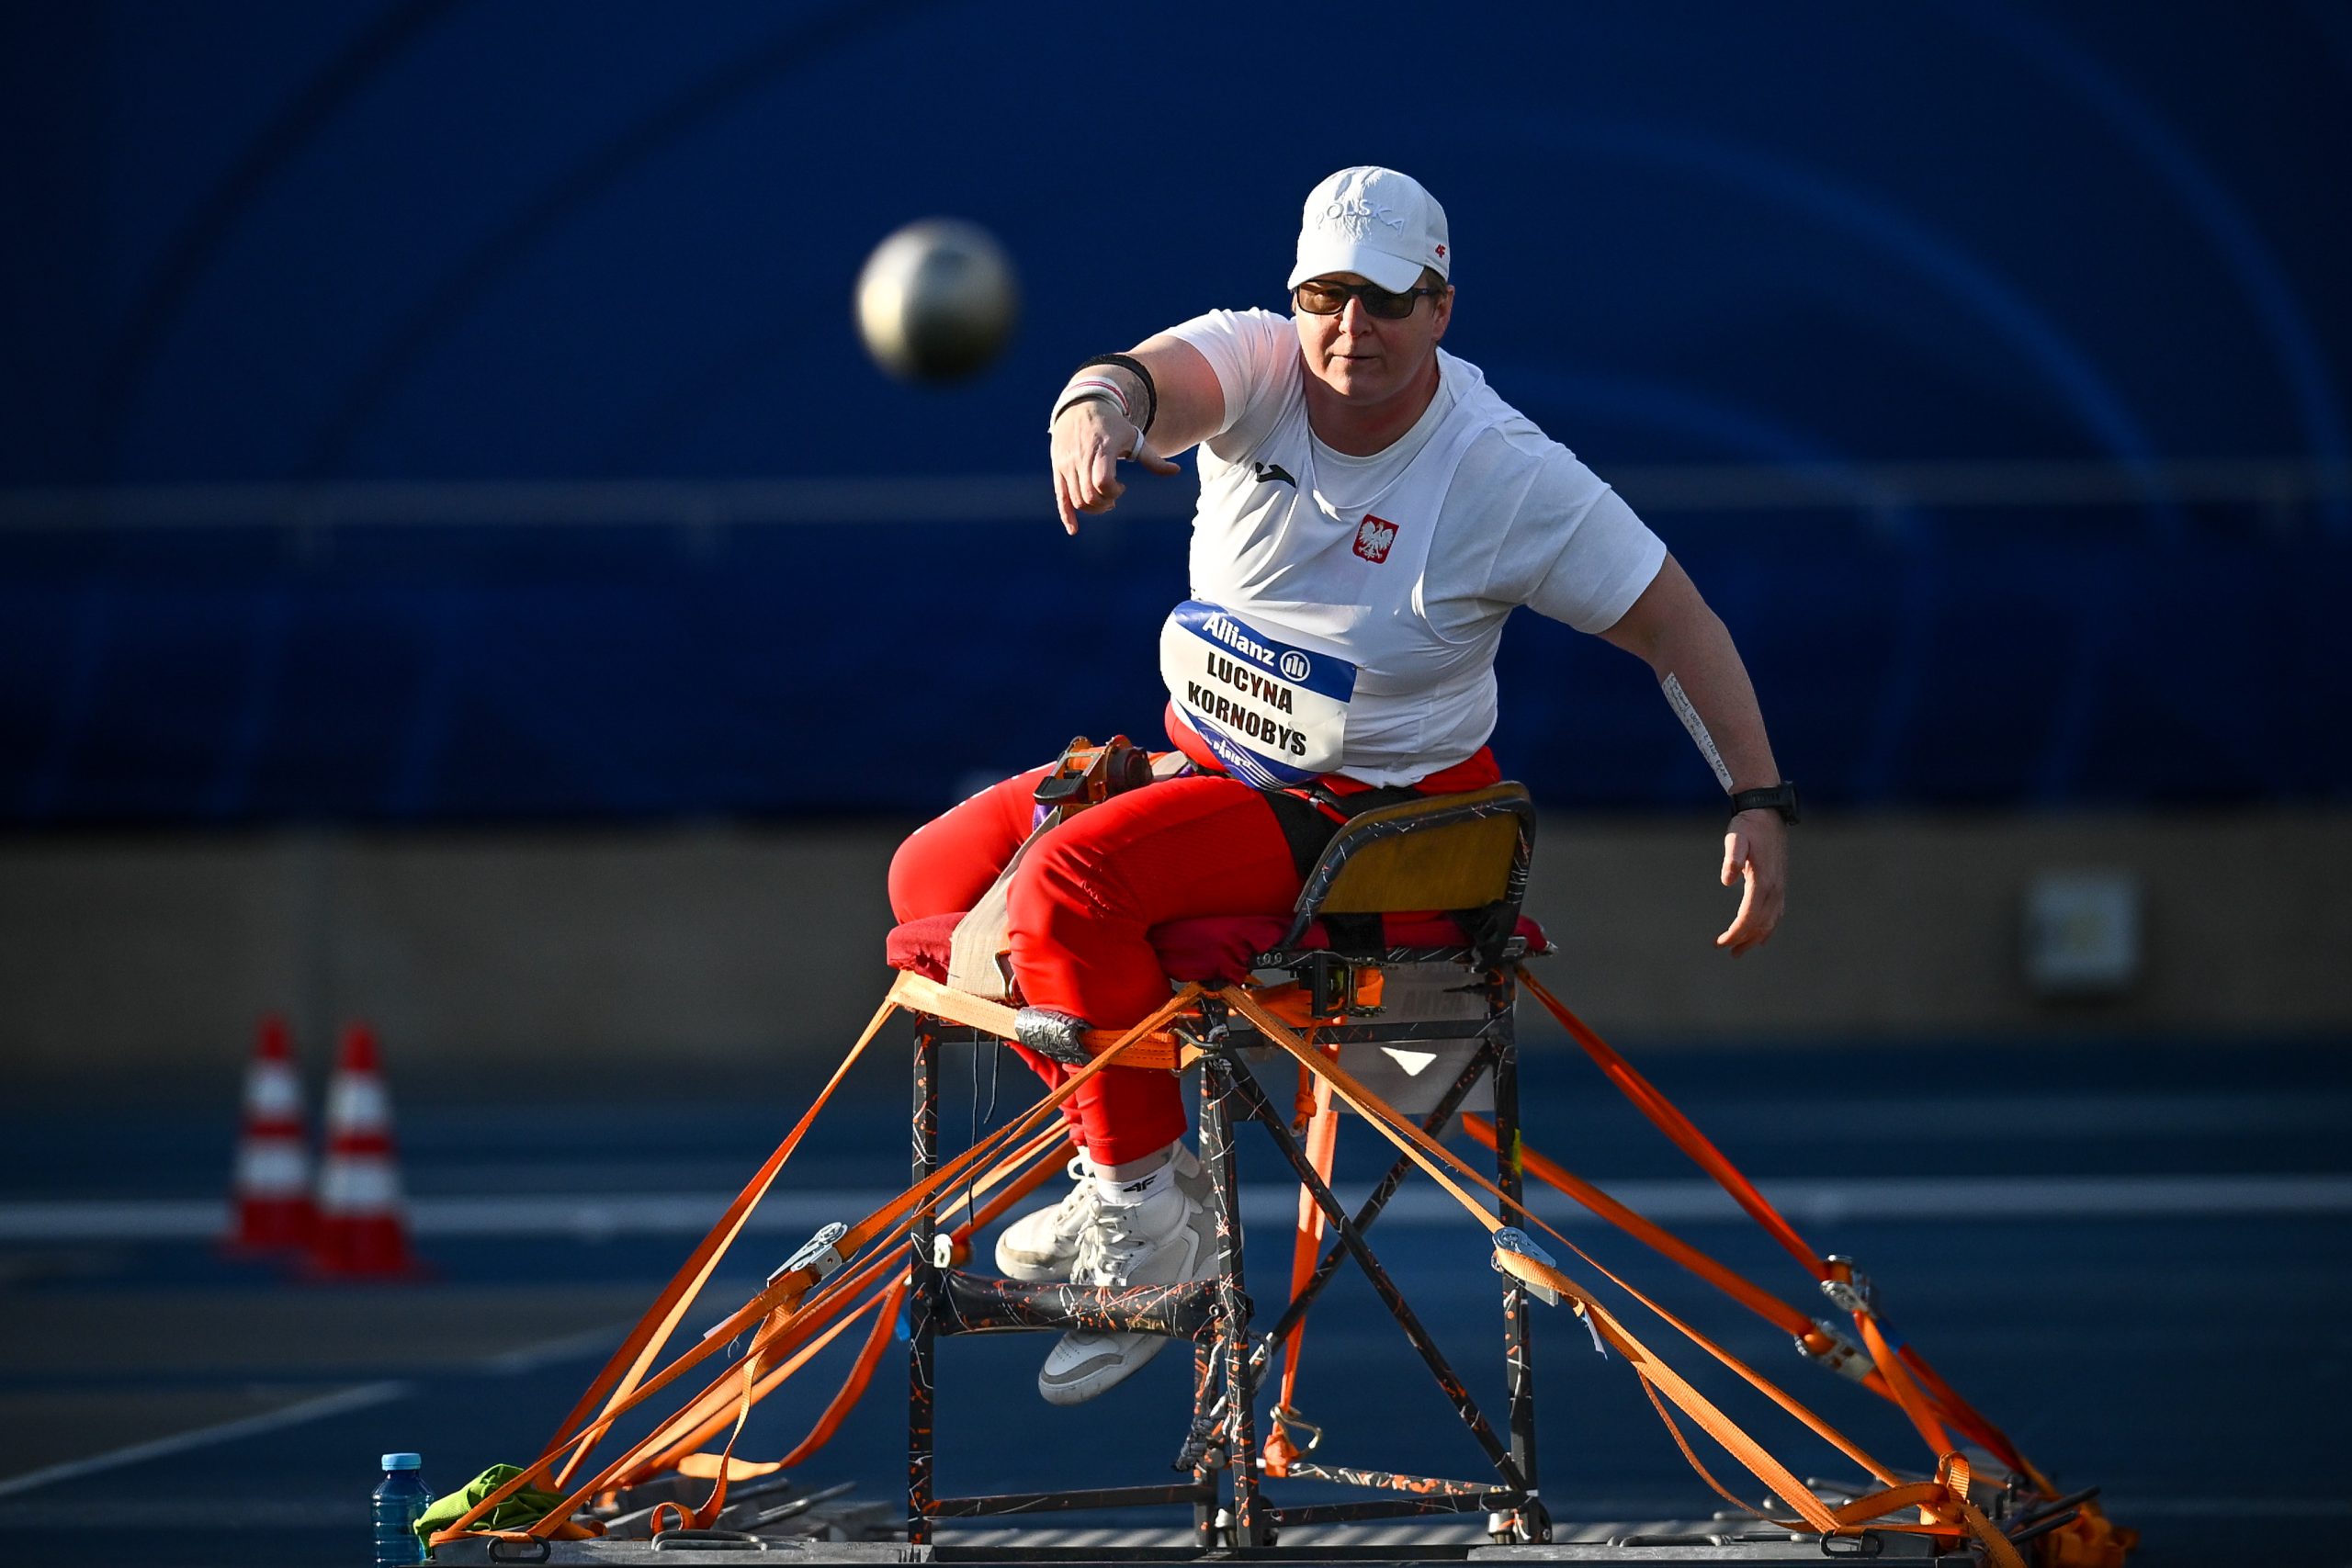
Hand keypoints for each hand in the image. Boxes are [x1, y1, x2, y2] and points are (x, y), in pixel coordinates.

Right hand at [1051, 402, 1179, 534]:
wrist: (1081, 405)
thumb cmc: (1112, 424)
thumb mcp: (1133, 437)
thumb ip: (1153, 459)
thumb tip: (1176, 471)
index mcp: (1102, 449)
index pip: (1103, 482)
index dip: (1114, 492)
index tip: (1122, 487)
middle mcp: (1082, 457)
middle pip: (1090, 495)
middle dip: (1104, 504)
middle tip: (1114, 497)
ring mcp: (1067, 464)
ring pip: (1077, 499)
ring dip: (1092, 509)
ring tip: (1103, 500)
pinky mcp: (1059, 468)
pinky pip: (1061, 497)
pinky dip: (1067, 515)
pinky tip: (1074, 529)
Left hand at [1716, 810, 1786, 954]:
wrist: (1767, 813)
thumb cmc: (1748, 827)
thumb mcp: (1735, 838)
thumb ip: (1732, 858)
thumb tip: (1727, 880)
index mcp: (1763, 882)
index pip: (1749, 918)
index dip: (1735, 934)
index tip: (1719, 943)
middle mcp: (1774, 889)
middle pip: (1760, 925)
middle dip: (1743, 940)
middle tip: (1725, 950)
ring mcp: (1780, 888)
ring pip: (1770, 923)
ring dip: (1755, 939)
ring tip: (1739, 951)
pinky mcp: (1780, 884)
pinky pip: (1777, 914)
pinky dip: (1768, 928)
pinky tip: (1760, 937)